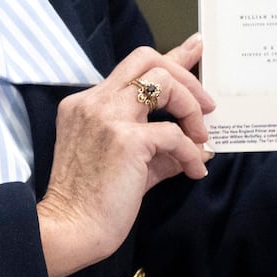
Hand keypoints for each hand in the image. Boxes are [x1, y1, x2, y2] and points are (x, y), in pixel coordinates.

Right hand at [37, 34, 215, 276]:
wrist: (69, 230)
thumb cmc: (91, 202)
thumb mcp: (127, 163)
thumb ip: (159, 146)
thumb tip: (199, 145)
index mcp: (86, 104)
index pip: (133, 68)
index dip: (170, 56)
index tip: (195, 46)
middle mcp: (94, 101)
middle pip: (146, 59)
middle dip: (184, 74)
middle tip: (206, 104)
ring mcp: (108, 117)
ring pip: (161, 82)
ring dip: (190, 107)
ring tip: (201, 136)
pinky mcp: (125, 140)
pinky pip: (173, 133)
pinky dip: (191, 151)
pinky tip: (195, 170)